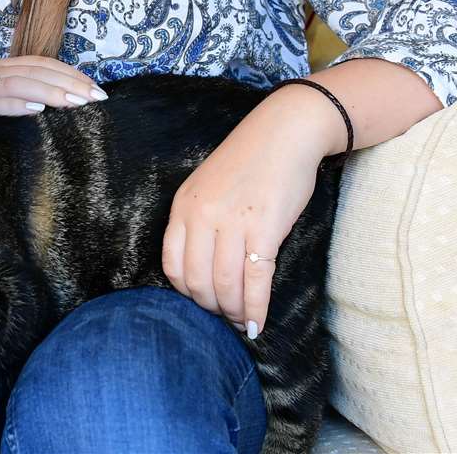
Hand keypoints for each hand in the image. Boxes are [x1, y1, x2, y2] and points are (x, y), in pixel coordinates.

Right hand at [0, 56, 107, 114]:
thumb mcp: (21, 101)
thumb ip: (42, 94)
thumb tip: (80, 96)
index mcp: (8, 67)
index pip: (43, 64)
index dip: (70, 74)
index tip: (95, 89)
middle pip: (35, 71)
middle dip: (67, 84)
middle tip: (92, 98)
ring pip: (18, 82)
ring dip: (48, 92)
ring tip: (72, 103)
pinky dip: (18, 105)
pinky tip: (37, 110)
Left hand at [161, 88, 336, 338]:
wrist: (283, 133)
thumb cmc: (248, 162)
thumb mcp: (207, 188)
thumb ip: (199, 222)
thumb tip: (204, 270)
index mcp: (183, 206)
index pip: (172, 265)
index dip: (186, 294)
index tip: (202, 304)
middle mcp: (201, 215)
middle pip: (196, 281)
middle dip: (210, 308)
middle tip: (225, 318)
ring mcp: (231, 222)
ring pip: (225, 284)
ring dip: (234, 312)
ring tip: (243, 322)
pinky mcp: (264, 228)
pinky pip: (256, 279)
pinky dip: (256, 308)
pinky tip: (258, 324)